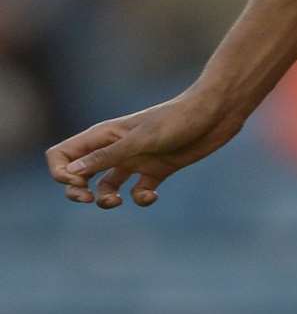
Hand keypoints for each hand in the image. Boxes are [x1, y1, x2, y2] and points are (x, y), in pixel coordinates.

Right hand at [46, 92, 244, 208]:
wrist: (217, 112)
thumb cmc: (179, 119)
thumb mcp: (141, 139)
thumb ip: (108, 156)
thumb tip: (72, 173)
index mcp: (104, 136)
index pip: (62, 154)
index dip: (61, 172)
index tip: (80, 181)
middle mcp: (116, 148)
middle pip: (78, 174)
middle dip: (76, 190)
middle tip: (88, 198)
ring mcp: (136, 160)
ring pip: (106, 186)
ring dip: (105, 199)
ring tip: (117, 200)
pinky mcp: (158, 170)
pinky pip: (139, 192)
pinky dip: (141, 199)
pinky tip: (152, 196)